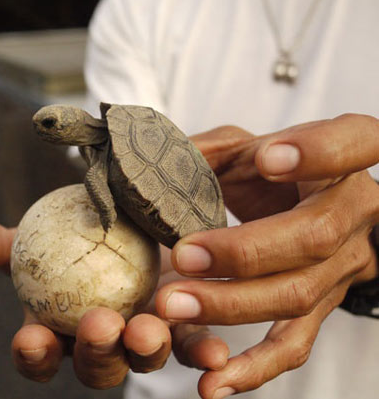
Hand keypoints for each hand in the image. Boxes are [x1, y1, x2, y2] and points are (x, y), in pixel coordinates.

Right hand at [0, 220, 229, 387]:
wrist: (129, 224)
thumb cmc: (75, 239)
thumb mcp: (38, 236)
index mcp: (60, 329)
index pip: (38, 354)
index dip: (33, 354)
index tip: (30, 336)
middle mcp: (102, 345)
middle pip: (94, 365)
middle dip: (94, 353)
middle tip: (99, 323)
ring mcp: (144, 342)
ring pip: (142, 359)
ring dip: (145, 350)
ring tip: (149, 327)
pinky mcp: (187, 333)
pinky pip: (195, 350)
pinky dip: (204, 356)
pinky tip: (215, 354)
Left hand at [154, 114, 378, 397]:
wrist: (297, 213)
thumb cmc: (266, 175)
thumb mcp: (242, 148)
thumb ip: (210, 149)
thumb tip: (158, 157)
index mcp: (339, 164)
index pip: (357, 141)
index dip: (319, 152)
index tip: (266, 158)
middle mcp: (354, 216)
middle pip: (315, 237)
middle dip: (245, 251)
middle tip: (184, 254)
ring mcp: (341, 270)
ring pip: (298, 295)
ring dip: (231, 305)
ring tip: (173, 307)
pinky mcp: (317, 310)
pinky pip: (292, 345)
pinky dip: (252, 368)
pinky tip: (212, 382)